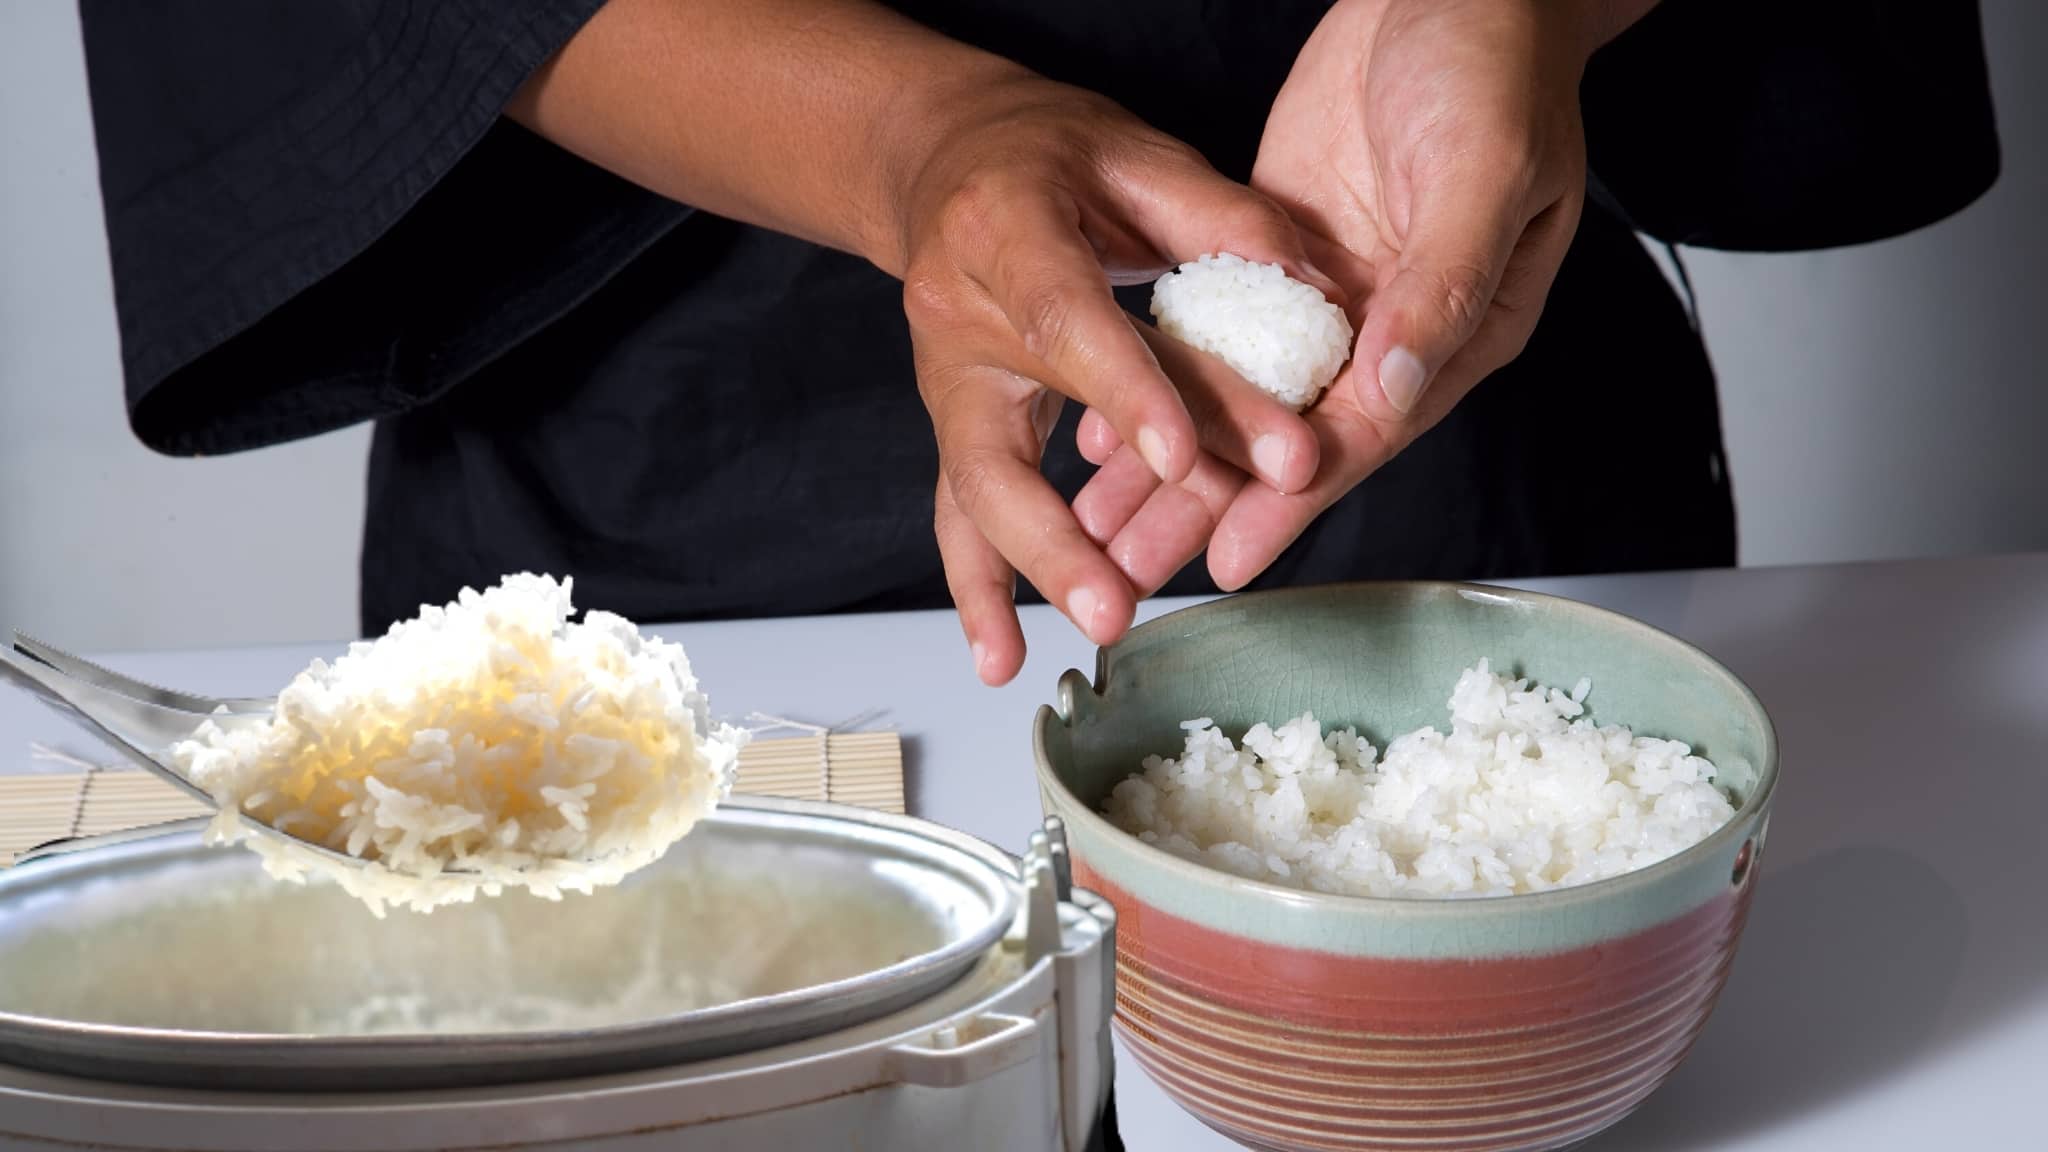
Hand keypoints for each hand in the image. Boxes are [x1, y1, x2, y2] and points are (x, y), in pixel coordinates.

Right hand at [894, 69, 1341, 683]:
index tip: (1180, 460)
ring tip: (1093, 633)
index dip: (1125, 394)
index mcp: (1003, 234)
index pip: (1067, 324)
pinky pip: (955, 514)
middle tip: (1124, 598)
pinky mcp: (955, 424)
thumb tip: (1313, 288)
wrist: (940, 159)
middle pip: (1007, 442)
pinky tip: (1001, 657)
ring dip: (1030, 574)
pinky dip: (979, 588)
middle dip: (1064, 531)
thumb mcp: (1132, 151)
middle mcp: (958, 319)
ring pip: (975, 493)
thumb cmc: (1046, 151)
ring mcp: (946, 383)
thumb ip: (1217, 216)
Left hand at [1074, 0, 1637, 594]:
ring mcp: (1329, 296)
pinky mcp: (1277, 254)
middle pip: (1287, 439)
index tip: (1229, 555)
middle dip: (1210, 505)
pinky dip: (1162, 375)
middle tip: (1132, 568)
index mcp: (1455, 330)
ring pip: (1242, 399)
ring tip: (1100, 523)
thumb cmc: (1494, 69)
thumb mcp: (1483, 173)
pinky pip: (1212, 330)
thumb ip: (1440, 286)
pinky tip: (1106, 422)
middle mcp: (1389, 331)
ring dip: (1175, 459)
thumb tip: (1393, 387)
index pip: (1362, 434)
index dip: (1291, 498)